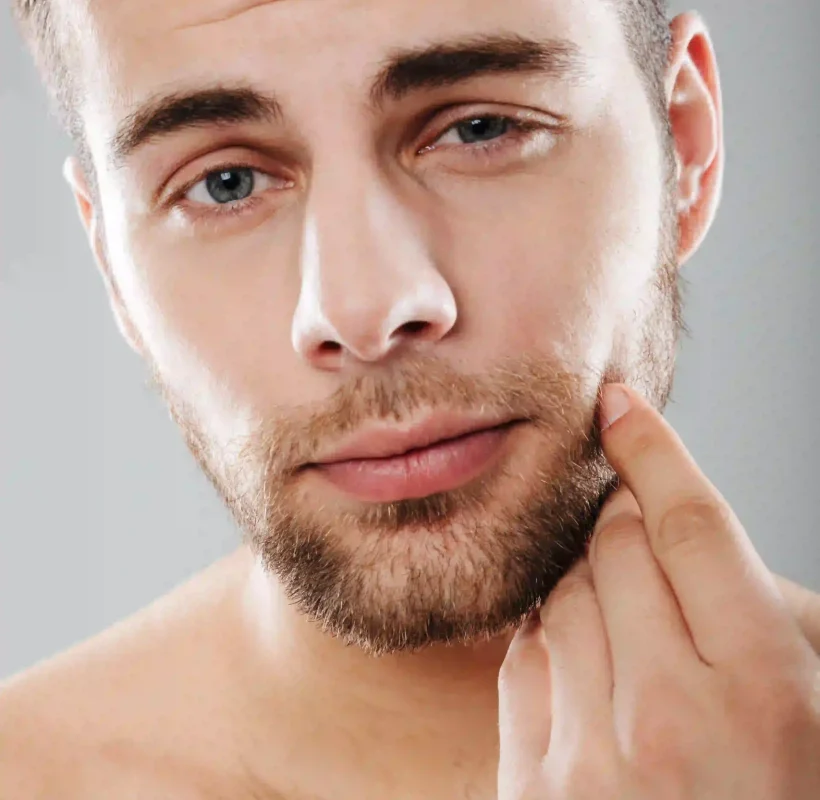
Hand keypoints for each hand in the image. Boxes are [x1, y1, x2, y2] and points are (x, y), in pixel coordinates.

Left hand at [498, 384, 819, 799]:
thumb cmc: (781, 795)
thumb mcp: (815, 706)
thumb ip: (764, 613)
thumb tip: (683, 520)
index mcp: (763, 695)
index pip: (687, 523)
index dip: (652, 449)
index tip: (617, 403)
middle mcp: (670, 721)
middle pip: (615, 542)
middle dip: (624, 518)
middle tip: (641, 536)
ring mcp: (589, 756)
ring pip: (560, 587)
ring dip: (586, 578)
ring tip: (626, 621)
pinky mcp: (533, 780)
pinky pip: (522, 648)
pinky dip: (550, 630)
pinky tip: (586, 658)